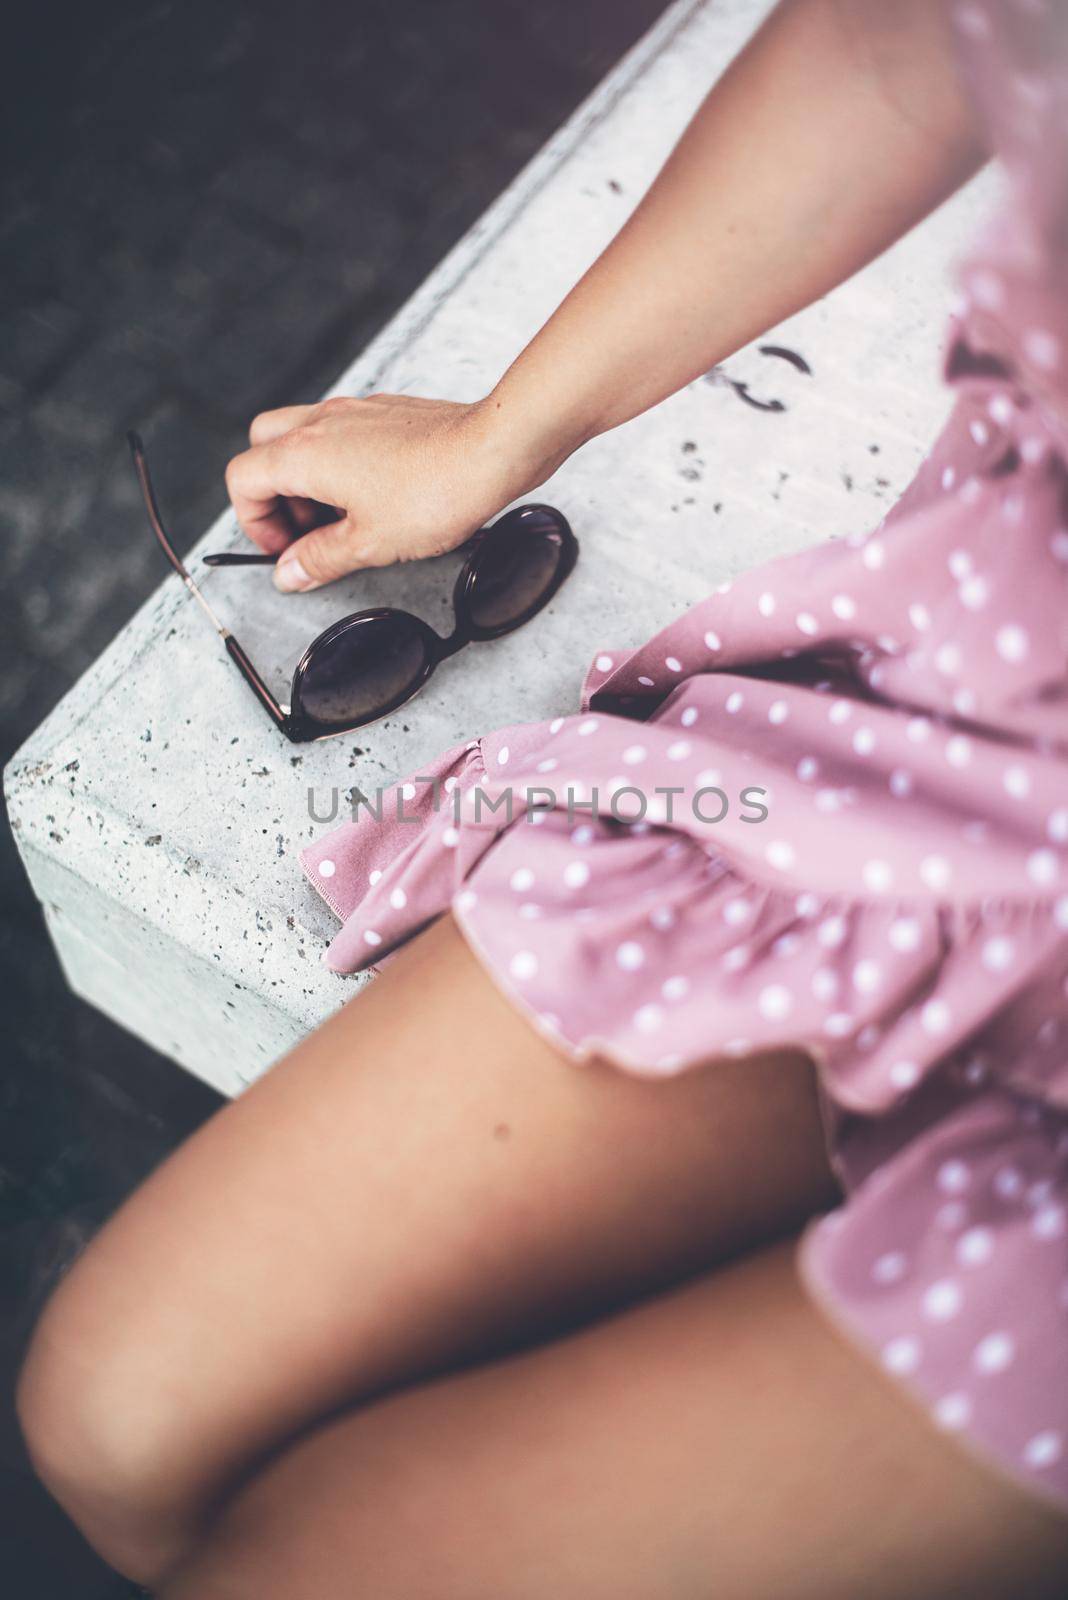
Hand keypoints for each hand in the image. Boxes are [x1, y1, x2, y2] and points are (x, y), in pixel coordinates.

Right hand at [225, 393, 546, 591]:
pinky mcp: (385, 413)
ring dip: (308, 481)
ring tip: (342, 520)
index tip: (284, 551)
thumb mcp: (369, 543)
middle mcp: (322, 423)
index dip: (254, 523)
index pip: (242, 480)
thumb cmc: (437, 490)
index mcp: (304, 454)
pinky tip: (374, 497)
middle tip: (304, 532)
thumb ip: (320, 559)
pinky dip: (341, 464)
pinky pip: (342, 434)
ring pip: (302, 437)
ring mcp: (354, 413)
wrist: (493, 450)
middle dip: (273, 495)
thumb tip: (289, 572)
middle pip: (263, 448)